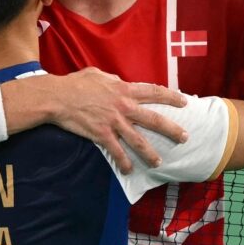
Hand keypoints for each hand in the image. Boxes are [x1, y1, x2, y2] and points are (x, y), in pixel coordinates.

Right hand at [51, 68, 188, 173]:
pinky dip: (124, 162)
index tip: (184, 102)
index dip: (171, 97)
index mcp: (125, 90)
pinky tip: (129, 170)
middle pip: (154, 119)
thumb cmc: (76, 83)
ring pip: (138, 140)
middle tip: (185, 137)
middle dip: (172, 129)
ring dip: (150, 153)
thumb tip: (119, 81)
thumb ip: (113, 79)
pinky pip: (117, 151)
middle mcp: (124, 107)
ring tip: (159, 162)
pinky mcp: (102, 135)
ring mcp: (114, 122)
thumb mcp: (99, 74)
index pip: (154, 92)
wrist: (58, 97)